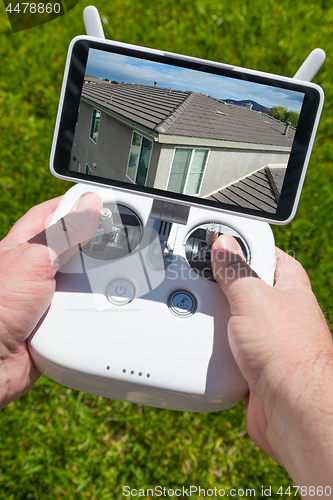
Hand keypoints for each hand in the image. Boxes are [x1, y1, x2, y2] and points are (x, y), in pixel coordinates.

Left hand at [0, 193, 102, 409]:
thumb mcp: (32, 260)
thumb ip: (62, 233)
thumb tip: (88, 205)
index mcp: (25, 246)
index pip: (56, 214)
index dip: (79, 204)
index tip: (105, 200)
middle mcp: (37, 268)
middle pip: (76, 245)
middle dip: (97, 242)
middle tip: (121, 237)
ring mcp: (49, 295)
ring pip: (84, 278)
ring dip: (98, 277)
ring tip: (119, 270)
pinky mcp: (59, 319)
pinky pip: (85, 306)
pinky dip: (97, 304)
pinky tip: (109, 300)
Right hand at [211, 234, 332, 486]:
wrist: (291, 411)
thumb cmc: (290, 354)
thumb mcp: (254, 298)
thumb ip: (236, 270)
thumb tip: (224, 245)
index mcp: (288, 286)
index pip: (264, 253)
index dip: (241, 243)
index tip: (217, 238)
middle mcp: (278, 310)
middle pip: (243, 284)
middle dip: (221, 283)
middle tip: (199, 275)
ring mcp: (265, 336)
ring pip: (232, 316)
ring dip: (215, 316)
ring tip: (198, 309)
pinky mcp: (251, 361)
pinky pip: (226, 344)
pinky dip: (214, 343)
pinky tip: (204, 340)